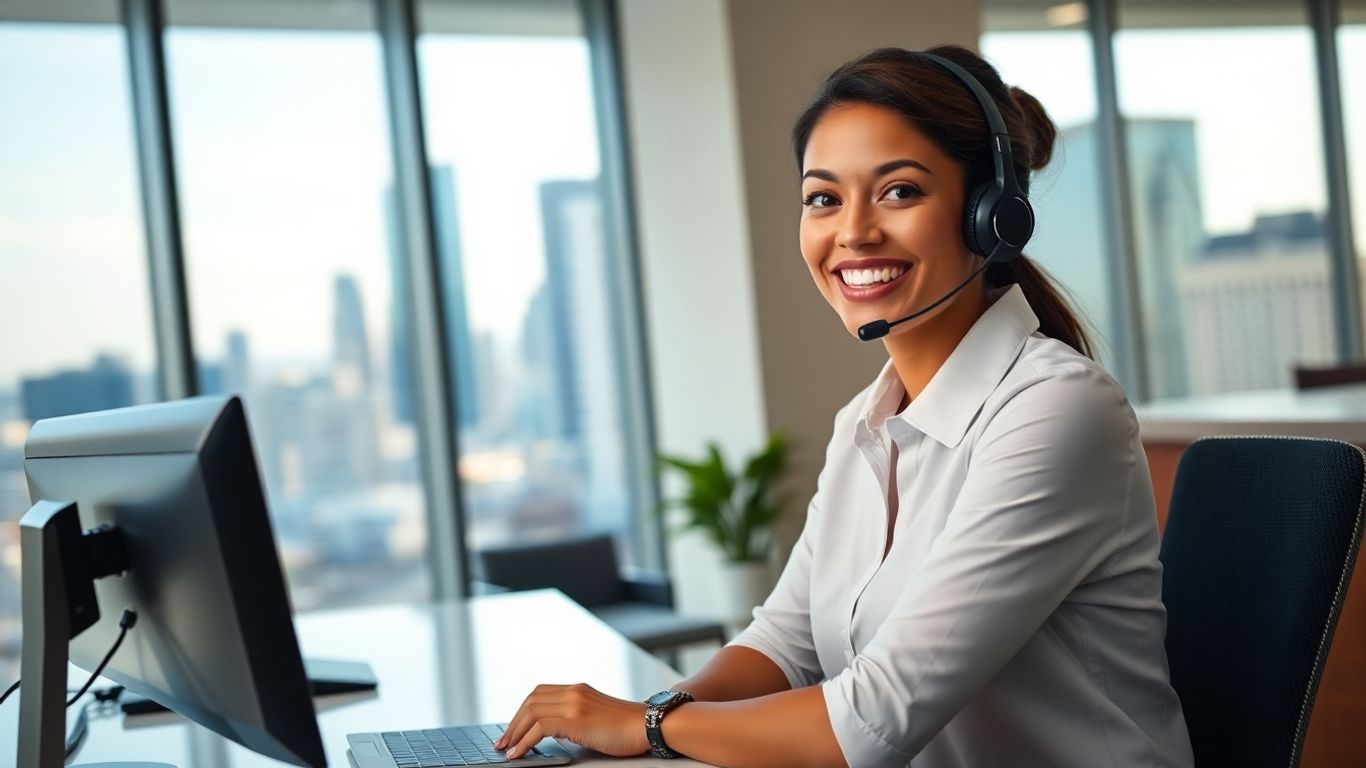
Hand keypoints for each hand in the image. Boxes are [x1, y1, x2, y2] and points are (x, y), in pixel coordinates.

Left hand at [494, 682, 649, 759]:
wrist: (649, 725)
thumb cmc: (627, 727)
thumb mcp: (596, 716)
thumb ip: (575, 718)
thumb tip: (552, 732)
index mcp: (577, 689)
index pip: (539, 693)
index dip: (521, 711)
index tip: (513, 729)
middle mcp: (573, 691)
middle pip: (530, 701)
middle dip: (513, 723)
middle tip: (503, 742)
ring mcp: (574, 703)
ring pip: (531, 712)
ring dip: (514, 733)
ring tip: (507, 750)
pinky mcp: (575, 719)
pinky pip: (539, 728)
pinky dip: (524, 741)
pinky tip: (519, 753)